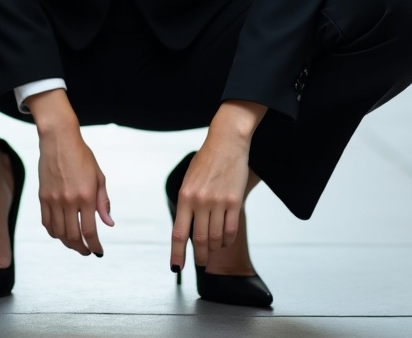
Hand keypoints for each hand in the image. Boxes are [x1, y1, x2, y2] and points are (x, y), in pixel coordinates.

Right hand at [26, 89, 113, 255]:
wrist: (59, 140)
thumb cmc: (82, 156)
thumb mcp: (99, 176)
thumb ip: (103, 202)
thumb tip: (108, 223)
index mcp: (86, 195)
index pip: (90, 231)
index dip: (94, 245)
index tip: (98, 251)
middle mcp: (69, 200)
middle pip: (73, 236)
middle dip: (82, 248)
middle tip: (87, 251)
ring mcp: (54, 200)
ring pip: (59, 233)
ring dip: (68, 243)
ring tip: (75, 244)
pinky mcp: (43, 197)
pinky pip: (47, 223)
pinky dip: (54, 233)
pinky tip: (61, 234)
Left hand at [169, 100, 264, 271]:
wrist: (226, 143)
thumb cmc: (205, 162)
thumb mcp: (189, 180)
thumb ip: (187, 204)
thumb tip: (186, 231)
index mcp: (184, 196)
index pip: (178, 232)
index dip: (177, 253)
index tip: (176, 267)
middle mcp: (200, 201)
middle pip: (198, 240)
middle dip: (199, 257)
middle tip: (200, 264)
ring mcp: (218, 202)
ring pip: (215, 238)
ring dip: (213, 249)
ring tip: (212, 251)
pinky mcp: (234, 201)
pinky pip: (231, 230)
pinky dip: (227, 240)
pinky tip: (224, 241)